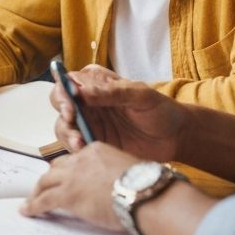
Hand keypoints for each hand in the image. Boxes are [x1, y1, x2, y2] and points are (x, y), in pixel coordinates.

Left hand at [21, 142, 137, 230]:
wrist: (144, 194)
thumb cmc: (145, 186)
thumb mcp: (128, 169)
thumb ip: (115, 172)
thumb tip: (117, 184)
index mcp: (95, 150)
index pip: (75, 160)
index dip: (69, 171)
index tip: (67, 179)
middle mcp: (80, 160)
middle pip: (56, 168)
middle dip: (50, 178)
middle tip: (44, 189)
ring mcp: (71, 177)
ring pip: (45, 181)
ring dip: (37, 191)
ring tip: (31, 201)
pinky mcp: (67, 195)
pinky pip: (43, 200)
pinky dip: (33, 206)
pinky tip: (27, 211)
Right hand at [51, 64, 185, 159]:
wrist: (175, 138)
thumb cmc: (159, 109)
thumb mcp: (139, 95)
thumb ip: (111, 92)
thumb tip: (81, 91)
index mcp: (95, 82)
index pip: (68, 81)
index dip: (63, 91)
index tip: (71, 104)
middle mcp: (86, 101)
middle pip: (60, 104)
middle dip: (63, 114)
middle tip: (72, 121)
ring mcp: (88, 123)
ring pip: (64, 127)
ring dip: (67, 135)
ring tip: (80, 144)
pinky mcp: (93, 143)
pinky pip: (75, 146)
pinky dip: (75, 150)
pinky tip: (85, 152)